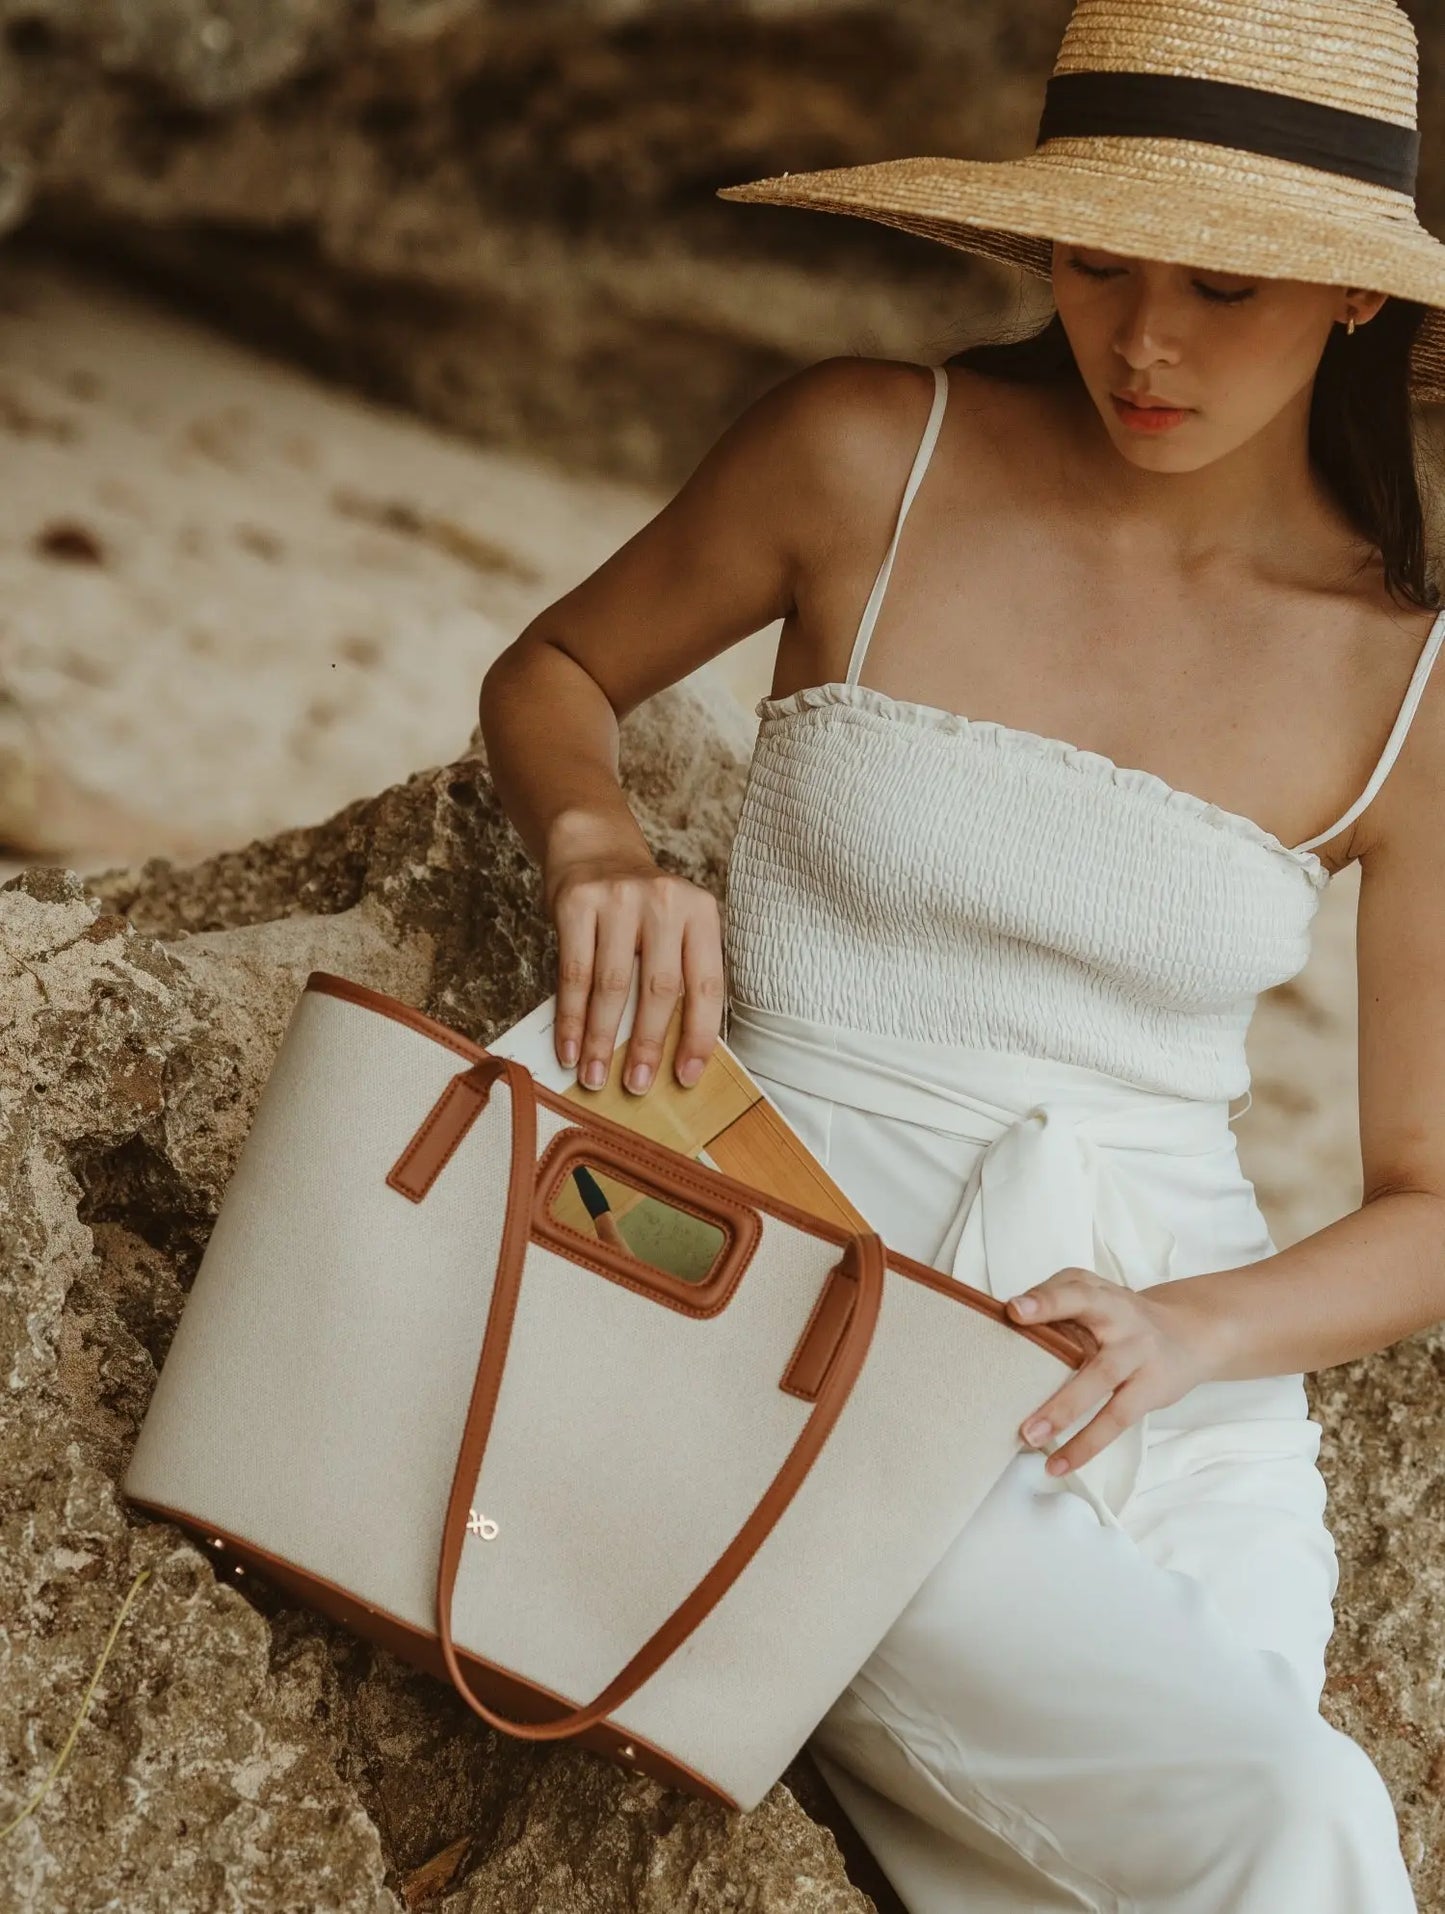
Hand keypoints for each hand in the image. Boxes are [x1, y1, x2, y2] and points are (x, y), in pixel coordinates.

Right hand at [545, 845, 725, 1097]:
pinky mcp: (577, 903)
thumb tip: (668, 1054)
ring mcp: (620, 899)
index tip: (687, 1076)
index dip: (699, 1035)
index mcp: (701, 912)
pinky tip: (570, 1048)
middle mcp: (665, 902)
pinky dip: (571, 1019)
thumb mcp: (672, 928)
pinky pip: (574, 974)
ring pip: (613, 986)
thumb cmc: (638, 907)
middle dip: (648, 1045)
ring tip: (595, 1077)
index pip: (706, 984)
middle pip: (660, 988)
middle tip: (638, 1086)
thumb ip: (675, 975)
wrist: (594, 847)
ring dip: (603, 1040)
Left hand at [1007, 1268, 1226, 1476]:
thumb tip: (1003, 1324)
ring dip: (1064, 1411)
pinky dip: (1087, 1444)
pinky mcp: (1150, 1388)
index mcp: (1099, 1294)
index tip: (1013, 1311)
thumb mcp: (1094, 1296)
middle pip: (1089, 1334)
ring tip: (1030, 1437)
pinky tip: (1060, 1464)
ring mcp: (1138, 1353)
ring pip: (1101, 1380)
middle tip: (1015, 1376)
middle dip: (1051, 1353)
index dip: (1043, 1300)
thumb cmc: (1121, 1317)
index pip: (1071, 1291)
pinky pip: (1116, 1418)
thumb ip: (1054, 1304)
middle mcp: (1120, 1318)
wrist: (1189, 1333)